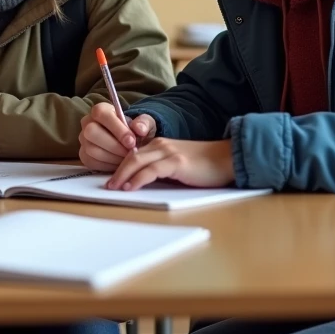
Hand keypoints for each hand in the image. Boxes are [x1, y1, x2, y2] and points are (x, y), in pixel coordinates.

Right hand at [78, 103, 157, 171]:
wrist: (131, 144)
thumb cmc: (135, 131)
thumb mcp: (144, 124)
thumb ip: (144, 124)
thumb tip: (140, 129)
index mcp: (100, 110)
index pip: (101, 114)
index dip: (116, 128)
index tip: (131, 141)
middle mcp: (87, 123)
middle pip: (92, 132)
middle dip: (114, 145)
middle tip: (130, 153)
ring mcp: (84, 140)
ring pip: (92, 149)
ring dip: (113, 157)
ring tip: (127, 159)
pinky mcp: (84, 156)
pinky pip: (93, 162)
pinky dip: (108, 166)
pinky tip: (120, 164)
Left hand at [106, 138, 234, 191]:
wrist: (227, 159)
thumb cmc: (204, 166)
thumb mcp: (177, 165)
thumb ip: (161, 169)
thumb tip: (143, 182)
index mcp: (160, 145)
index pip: (133, 154)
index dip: (119, 166)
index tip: (111, 179)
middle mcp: (161, 145)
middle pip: (130, 157)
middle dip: (116, 172)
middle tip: (107, 186)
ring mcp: (168, 152)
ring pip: (136, 161)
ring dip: (122, 176)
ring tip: (113, 188)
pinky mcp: (176, 162)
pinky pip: (151, 170)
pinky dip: (138, 178)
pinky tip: (131, 186)